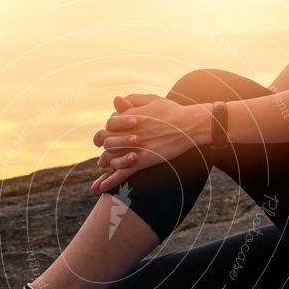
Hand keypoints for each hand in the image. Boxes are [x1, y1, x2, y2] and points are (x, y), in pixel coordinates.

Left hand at [91, 94, 210, 192]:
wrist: (187, 125)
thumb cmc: (172, 111)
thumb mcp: (151, 100)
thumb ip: (133, 100)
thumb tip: (117, 100)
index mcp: (127, 118)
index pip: (108, 126)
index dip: (108, 131)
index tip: (111, 135)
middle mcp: (126, 133)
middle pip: (105, 143)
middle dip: (103, 148)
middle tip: (104, 156)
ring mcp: (132, 148)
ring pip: (110, 159)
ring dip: (104, 164)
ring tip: (103, 168)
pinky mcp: (140, 162)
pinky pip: (120, 173)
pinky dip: (109, 182)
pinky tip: (100, 188)